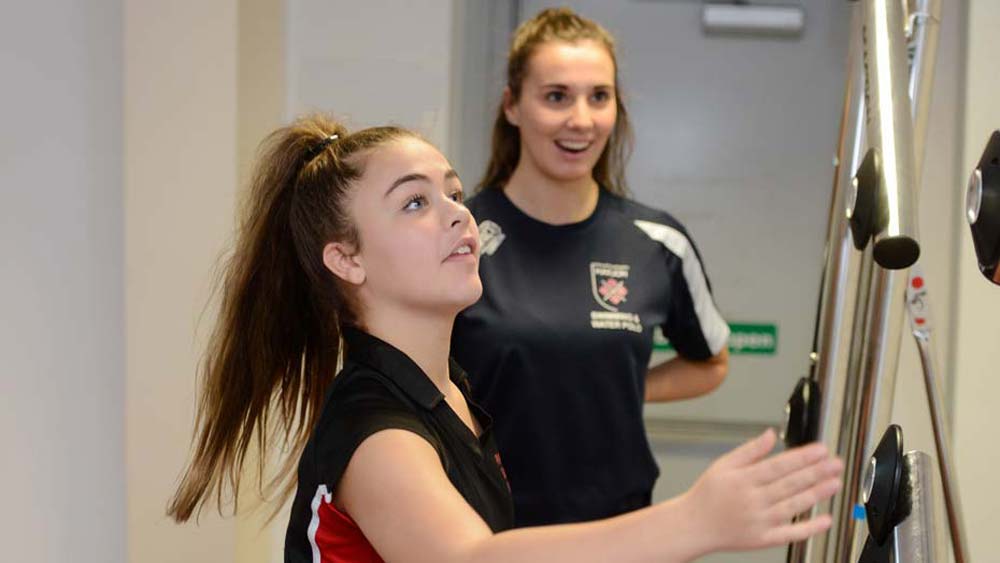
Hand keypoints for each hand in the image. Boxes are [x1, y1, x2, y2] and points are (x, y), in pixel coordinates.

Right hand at [679, 428, 842, 553]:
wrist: (693, 526)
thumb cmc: (707, 495)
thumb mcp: (723, 465)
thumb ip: (749, 450)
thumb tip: (770, 434)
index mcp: (743, 479)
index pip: (779, 465)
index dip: (802, 457)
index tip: (820, 450)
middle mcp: (753, 500)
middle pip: (790, 484)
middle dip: (816, 472)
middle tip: (835, 463)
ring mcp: (760, 521)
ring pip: (794, 506)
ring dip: (817, 494)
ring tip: (835, 483)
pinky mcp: (763, 539)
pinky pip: (790, 534)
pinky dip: (809, 528)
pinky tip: (825, 520)